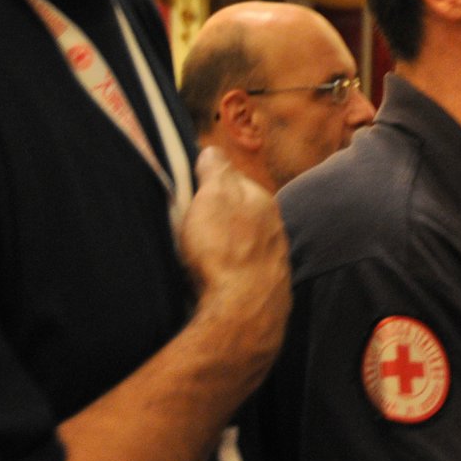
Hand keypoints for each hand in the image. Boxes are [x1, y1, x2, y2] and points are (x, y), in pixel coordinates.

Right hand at [178, 147, 291, 366]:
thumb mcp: (211, 197)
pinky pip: (245, 266)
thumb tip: (212, 151)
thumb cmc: (223, 251)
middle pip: (238, 210)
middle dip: (216, 214)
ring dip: (225, 242)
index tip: (185, 194)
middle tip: (190, 226)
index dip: (203, 184)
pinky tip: (218, 275)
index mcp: (260, 199)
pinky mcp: (269, 282)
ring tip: (201, 254)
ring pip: (244, 238)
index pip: (229, 178)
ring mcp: (274, 254)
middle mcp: (274, 224)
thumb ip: (215, 170)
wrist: (243, 309)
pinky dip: (232, 266)